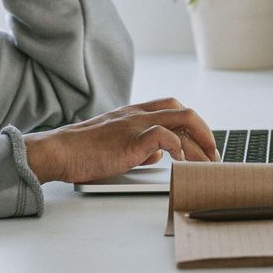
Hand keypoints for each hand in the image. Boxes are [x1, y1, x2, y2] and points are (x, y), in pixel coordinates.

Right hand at [23, 98, 220, 184]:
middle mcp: (139, 114)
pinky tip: (182, 164)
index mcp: (135, 114)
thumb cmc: (83, 152)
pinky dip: (180, 149)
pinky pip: (165, 137)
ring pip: (183, 120)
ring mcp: (136, 124)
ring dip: (201, 144)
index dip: (194, 125)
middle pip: (185, 113)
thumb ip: (140, 147)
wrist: (59, 152)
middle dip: (206, 134)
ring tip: (207, 164)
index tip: (203, 146)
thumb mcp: (117, 146)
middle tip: (213, 157)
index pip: (174, 108)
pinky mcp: (131, 140)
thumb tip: (159, 156)